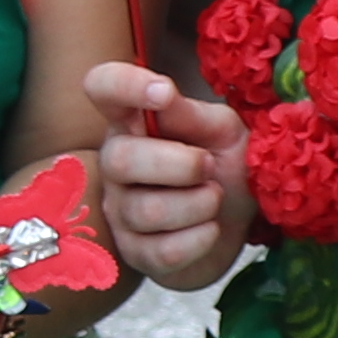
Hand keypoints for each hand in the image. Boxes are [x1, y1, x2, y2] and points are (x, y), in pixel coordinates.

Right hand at [85, 66, 247, 288]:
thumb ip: (194, 116)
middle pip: (120, 159)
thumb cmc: (222, 167)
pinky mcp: (136, 253)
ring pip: (149, 210)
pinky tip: (211, 229)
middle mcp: (115, 163)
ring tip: (214, 198)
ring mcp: (120, 210)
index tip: (165, 93)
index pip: (102, 87)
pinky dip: (201, 238)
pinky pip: (164, 250)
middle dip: (181, 164)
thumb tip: (164, 97)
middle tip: (209, 166)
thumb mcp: (223, 132)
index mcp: (133, 122)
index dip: (124, 85)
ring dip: (200, 204)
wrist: (235, 224)